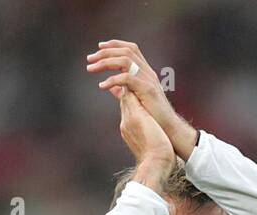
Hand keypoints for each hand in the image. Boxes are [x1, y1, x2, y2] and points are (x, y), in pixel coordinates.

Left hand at [88, 40, 197, 159]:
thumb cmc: (153, 115)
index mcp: (145, 71)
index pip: (131, 49)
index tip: (99, 47)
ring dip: (105, 62)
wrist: (167, 127)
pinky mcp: (147, 89)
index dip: (115, 44)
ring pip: (125, 60)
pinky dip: (112, 80)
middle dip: (105, 52)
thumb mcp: (135, 99)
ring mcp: (148, 79)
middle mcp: (147, 71)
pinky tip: (102, 86)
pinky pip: (127, 78)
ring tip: (91, 69)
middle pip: (126, 51)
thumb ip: (124, 90)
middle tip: (89, 59)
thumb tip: (111, 87)